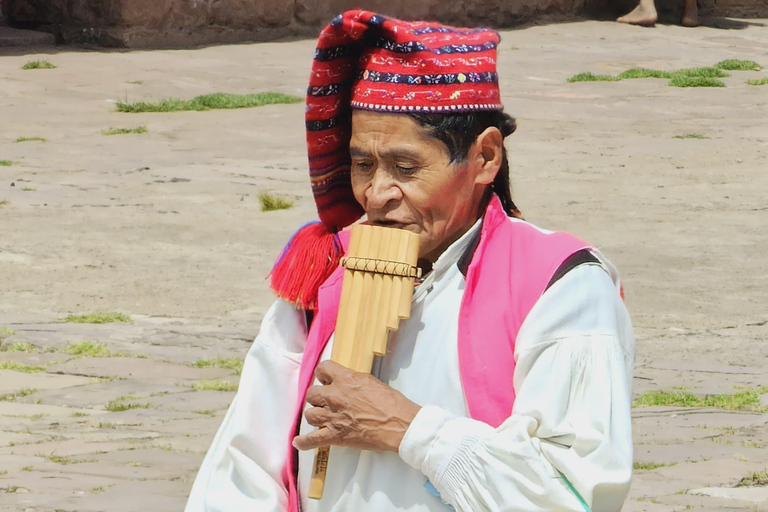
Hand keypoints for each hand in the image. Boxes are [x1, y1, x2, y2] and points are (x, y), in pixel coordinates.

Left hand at [292, 360, 420, 452]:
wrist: (398, 424)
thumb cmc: (391, 402)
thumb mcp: (371, 381)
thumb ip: (353, 380)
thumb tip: (345, 383)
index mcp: (345, 379)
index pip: (322, 369)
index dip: (324, 374)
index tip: (327, 380)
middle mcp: (334, 396)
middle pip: (312, 393)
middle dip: (318, 397)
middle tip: (327, 401)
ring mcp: (332, 417)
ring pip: (310, 414)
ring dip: (316, 415)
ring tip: (322, 418)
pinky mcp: (334, 436)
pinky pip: (312, 440)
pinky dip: (304, 443)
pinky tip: (298, 442)